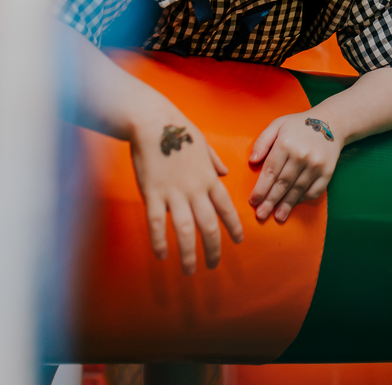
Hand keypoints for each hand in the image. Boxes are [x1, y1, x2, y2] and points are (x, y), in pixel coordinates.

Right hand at [127, 107, 244, 274]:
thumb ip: (214, 161)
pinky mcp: (153, 193)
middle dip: (214, 249)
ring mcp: (174, 193)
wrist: (153, 121)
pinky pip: (158, 223)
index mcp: (209, 178)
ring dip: (189, 254)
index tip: (238, 241)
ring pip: (186, 231)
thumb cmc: (178, 129)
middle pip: (210, 226)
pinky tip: (161, 256)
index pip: (226, 208)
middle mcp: (196, 189)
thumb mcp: (204, 144)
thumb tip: (224, 172)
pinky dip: (160, 242)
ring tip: (189, 270)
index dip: (234, 227)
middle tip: (214, 265)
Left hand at [248, 109, 343, 222]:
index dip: (260, 189)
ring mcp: (316, 165)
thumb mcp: (277, 125)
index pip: (270, 172)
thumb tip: (252, 161)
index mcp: (285, 144)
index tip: (253, 201)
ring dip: (286, 205)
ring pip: (297, 190)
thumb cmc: (299, 125)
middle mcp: (301, 156)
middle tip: (261, 215)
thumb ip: (262, 142)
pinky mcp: (327, 172)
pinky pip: (314, 191)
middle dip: (270, 201)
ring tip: (277, 217)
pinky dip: (303, 199)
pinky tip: (294, 205)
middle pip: (282, 184)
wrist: (331, 122)